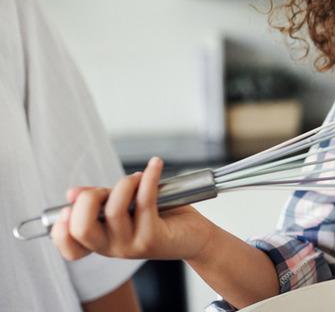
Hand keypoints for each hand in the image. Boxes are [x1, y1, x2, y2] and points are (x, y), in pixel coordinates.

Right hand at [51, 157, 211, 261]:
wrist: (196, 235)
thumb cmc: (160, 217)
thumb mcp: (125, 207)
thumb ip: (100, 201)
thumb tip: (72, 194)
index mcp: (101, 243)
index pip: (70, 248)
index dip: (61, 229)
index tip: (69, 208)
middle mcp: (112, 248)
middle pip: (82, 228)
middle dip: (89, 198)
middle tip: (107, 188)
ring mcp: (131, 245)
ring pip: (114, 210)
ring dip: (125, 184)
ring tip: (138, 176)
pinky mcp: (153, 237)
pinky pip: (145, 201)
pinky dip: (149, 177)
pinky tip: (155, 164)